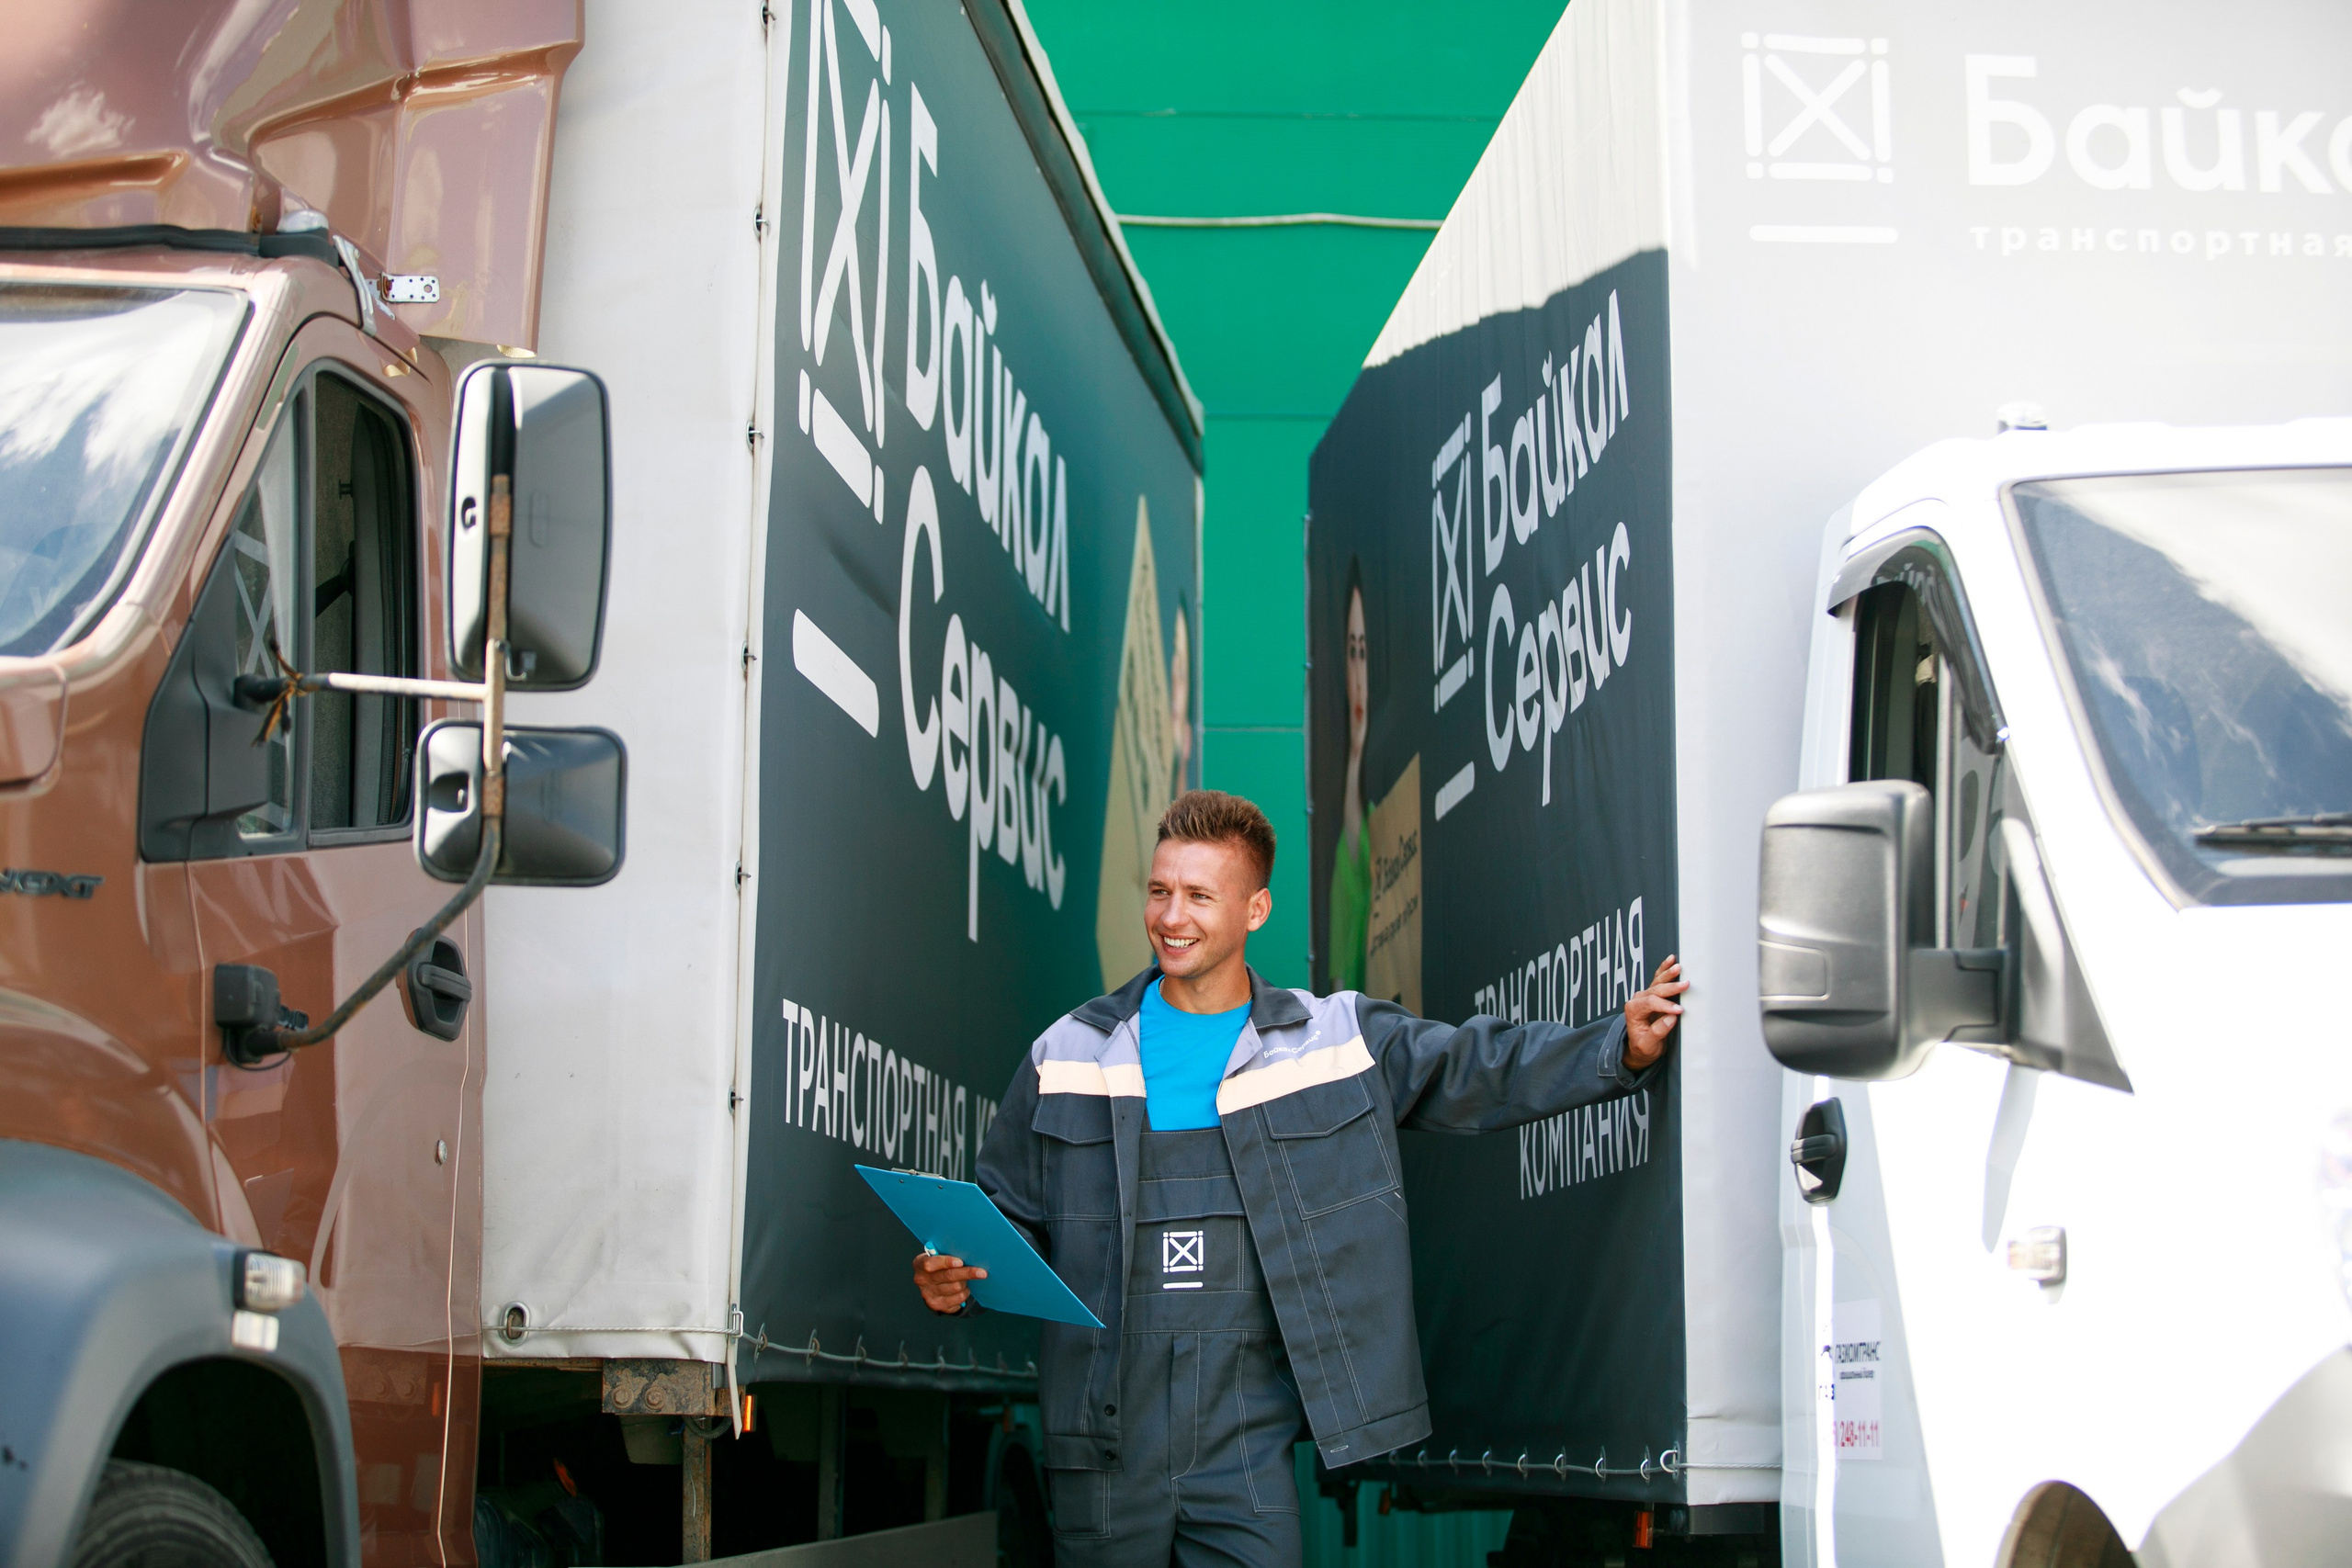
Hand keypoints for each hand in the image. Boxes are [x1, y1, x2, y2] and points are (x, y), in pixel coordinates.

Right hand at [913, 1250, 985, 1314]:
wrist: (932, 1286)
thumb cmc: (939, 1266)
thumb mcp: (938, 1257)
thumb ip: (946, 1253)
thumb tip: (968, 1252)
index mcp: (919, 1264)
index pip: (930, 1263)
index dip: (946, 1262)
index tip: (960, 1262)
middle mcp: (921, 1280)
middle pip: (948, 1276)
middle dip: (967, 1273)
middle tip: (982, 1272)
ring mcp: (928, 1294)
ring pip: (955, 1287)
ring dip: (965, 1283)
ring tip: (966, 1280)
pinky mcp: (937, 1305)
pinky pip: (958, 1298)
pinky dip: (965, 1293)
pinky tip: (963, 1289)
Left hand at [1622, 955, 1686, 1070]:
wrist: (1639, 1048)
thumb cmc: (1643, 1047)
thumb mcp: (1648, 1046)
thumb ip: (1657, 1033)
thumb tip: (1670, 1019)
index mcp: (1633, 1011)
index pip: (1650, 1003)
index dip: (1665, 1006)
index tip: (1679, 1011)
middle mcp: (1637, 1000)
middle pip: (1655, 990)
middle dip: (1671, 987)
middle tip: (1685, 985)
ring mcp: (1644, 996)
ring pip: (1657, 982)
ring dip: (1668, 974)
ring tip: (1679, 967)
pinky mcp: (1652, 995)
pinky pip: (1658, 979)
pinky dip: (1664, 969)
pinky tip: (1671, 960)